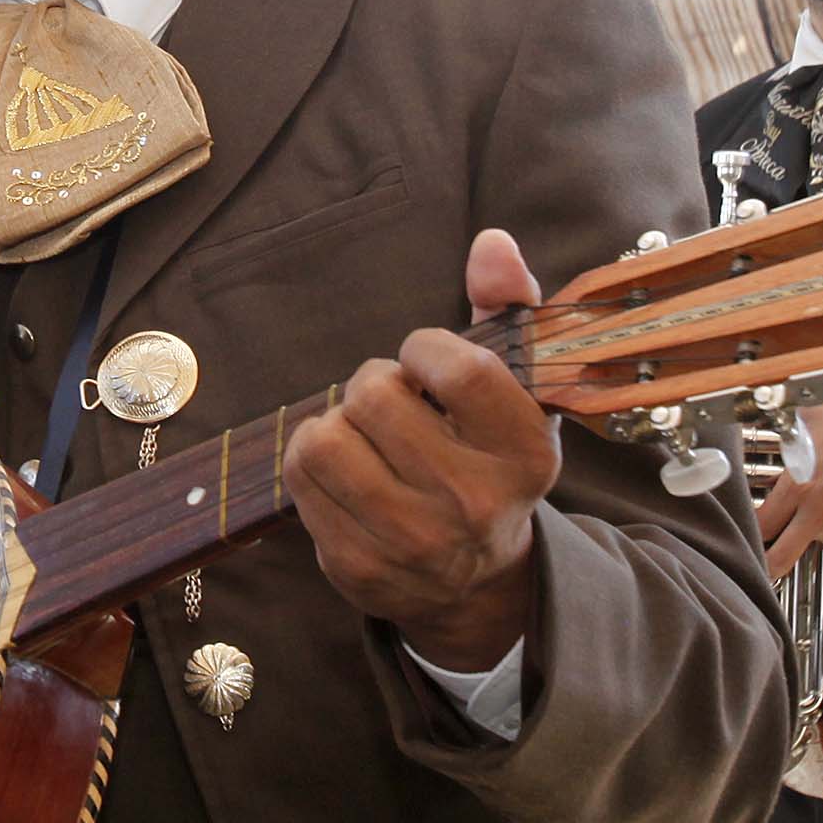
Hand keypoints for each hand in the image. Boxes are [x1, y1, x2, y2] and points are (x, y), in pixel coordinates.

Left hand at [281, 229, 556, 673]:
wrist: (476, 581)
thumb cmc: (489, 461)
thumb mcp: (518, 389)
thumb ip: (507, 306)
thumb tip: (491, 242)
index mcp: (524, 451)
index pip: (455, 367)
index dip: (423, 349)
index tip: (426, 362)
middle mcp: (474, 503)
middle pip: (374, 395)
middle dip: (375, 385)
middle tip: (393, 407)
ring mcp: (413, 542)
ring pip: (325, 437)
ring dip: (334, 423)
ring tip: (363, 437)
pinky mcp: (357, 567)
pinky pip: (298, 479)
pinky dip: (310, 462)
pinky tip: (345, 475)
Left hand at [758, 400, 822, 579]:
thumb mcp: (808, 423)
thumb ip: (784, 439)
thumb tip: (768, 436)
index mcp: (798, 488)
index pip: (761, 526)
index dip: (752, 530)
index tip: (753, 531)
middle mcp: (819, 515)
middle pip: (781, 559)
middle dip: (770, 566)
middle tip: (768, 566)